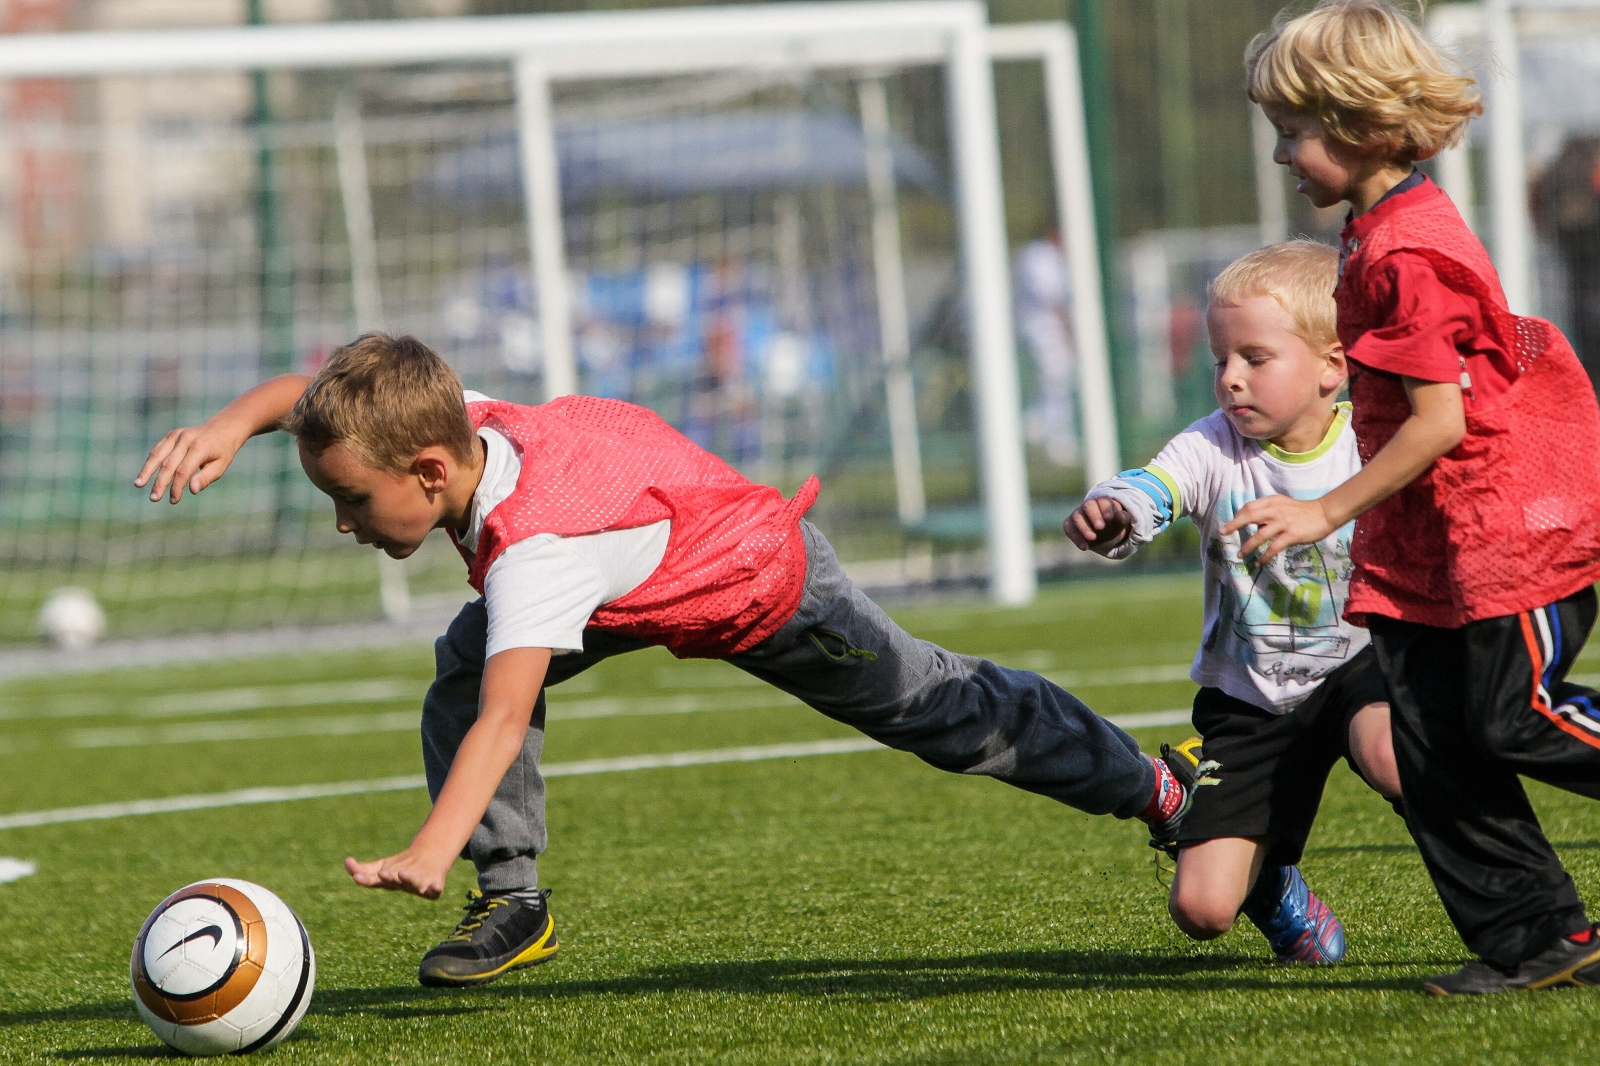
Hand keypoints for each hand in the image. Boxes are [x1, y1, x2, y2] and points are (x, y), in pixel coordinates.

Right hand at [134, 420, 247, 503]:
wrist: (223, 429)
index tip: (174, 500)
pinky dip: (150, 461)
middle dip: (160, 483)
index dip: (176, 487)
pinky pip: (158, 449)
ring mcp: (178, 435)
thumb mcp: (220, 466)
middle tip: (154, 498)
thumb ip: (206, 478)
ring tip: (138, 485)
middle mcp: (186, 439)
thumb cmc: (222, 452)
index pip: (183, 471)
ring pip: (158, 455)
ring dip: (147, 471)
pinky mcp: (172, 434)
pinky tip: (144, 474)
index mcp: (200, 448)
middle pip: (168, 464)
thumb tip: (192, 490)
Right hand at [345, 845, 455, 898]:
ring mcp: (418, 886)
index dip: (365, 880)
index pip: (373, 881)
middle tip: (381, 874)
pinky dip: (435, 889)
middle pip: (394, 883)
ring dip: (407, 880)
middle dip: (388, 878)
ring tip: (401, 873)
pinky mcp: (434, 887)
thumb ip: (361, 868)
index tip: (356, 877)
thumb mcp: (381, 866)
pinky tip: (436, 887)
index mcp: (386, 882)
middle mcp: (401, 886)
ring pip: (412, 885)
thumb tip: (346, 862)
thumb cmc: (400, 867)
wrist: (430, 861)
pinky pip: (435, 890)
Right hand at [1066, 497, 1131, 553]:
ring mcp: (1078, 514)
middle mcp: (1088, 505)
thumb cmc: (1113, 525)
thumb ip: (1122, 519)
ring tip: (1092, 538)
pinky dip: (1076, 538)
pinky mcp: (1070, 525)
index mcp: (1103, 502)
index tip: (1109, 518)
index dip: (1105, 508)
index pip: (1103, 501)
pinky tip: (1085, 547)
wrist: (1104, 535)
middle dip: (1094, 515)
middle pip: (1088, 505)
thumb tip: (1120, 516)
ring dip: (1084, 528)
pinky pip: (1069, 529)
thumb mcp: (1121, 523)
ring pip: (1077, 517)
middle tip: (1100, 527)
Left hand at [1220, 495, 1335, 565]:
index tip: (1230, 526)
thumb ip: (1268, 511)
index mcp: (1272, 502)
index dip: (1237, 516)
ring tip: (1240, 555)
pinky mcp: (1291, 535)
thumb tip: (1254, 525)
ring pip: (1259, 535)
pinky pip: (1274, 547)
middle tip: (1222, 533)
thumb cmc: (1303, 510)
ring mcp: (1283, 523)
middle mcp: (1276, 510)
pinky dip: (1265, 556)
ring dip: (1248, 546)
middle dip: (1234, 525)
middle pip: (1249, 516)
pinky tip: (1260, 563)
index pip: (1249, 507)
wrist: (1325, 513)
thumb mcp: (1283, 505)